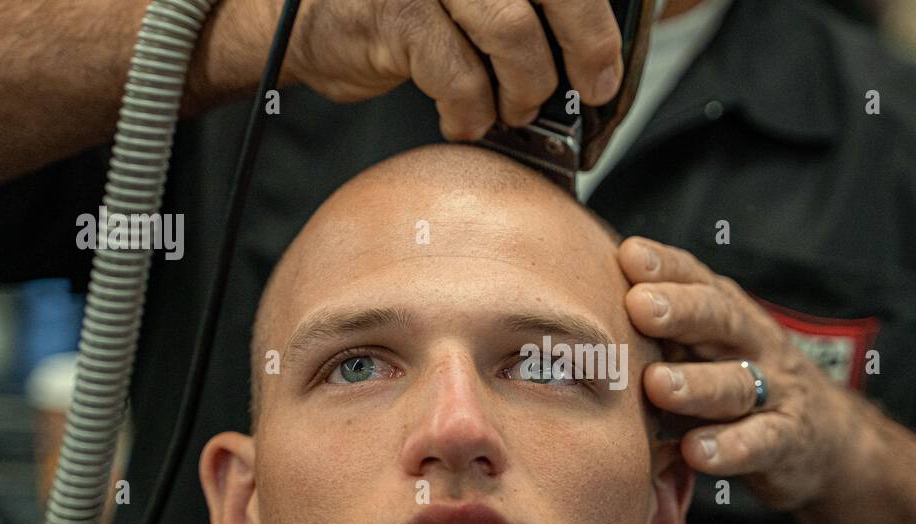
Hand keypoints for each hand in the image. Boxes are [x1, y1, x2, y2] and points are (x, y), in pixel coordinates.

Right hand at [279, 0, 623, 139]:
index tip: (608, 66)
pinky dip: (473, 111)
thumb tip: (600, 50)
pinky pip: (461, 75)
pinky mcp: (396, 13)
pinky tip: (464, 120)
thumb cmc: (404, 12)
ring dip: (525, 87)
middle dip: (588, 46)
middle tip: (590, 89)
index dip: (599, 23)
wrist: (307, 22)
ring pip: (515, 33)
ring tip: (514, 108)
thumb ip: (530, 8)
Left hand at [618, 237, 869, 510]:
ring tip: (658, 384)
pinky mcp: (788, 440)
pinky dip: (729, 447)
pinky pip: (760, 441)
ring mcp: (774, 391)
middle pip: (718, 319)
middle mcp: (752, 343)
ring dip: (696, 384)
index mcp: (725, 313)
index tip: (629, 256)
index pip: (697, 280)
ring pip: (736, 383)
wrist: (823, 435)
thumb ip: (659, 328)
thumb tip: (575, 303)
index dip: (666, 266)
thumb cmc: (736, 380)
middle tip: (640, 307)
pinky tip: (696, 451)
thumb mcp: (703, 346)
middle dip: (680, 311)